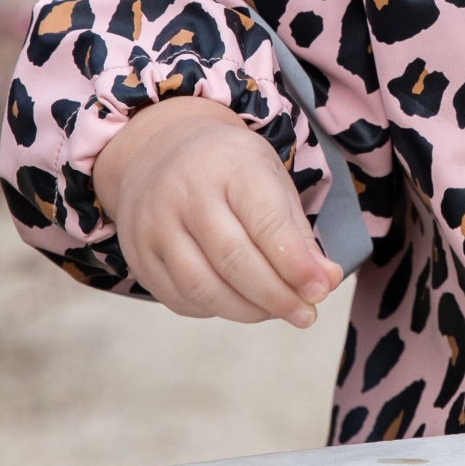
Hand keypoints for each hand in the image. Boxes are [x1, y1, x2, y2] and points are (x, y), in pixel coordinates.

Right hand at [92, 95, 341, 327]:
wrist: (158, 150)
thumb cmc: (227, 168)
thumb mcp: (268, 177)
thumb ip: (296, 231)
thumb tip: (325, 282)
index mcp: (229, 164)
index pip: (265, 222)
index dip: (295, 264)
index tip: (321, 290)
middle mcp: (185, 192)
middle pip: (234, 260)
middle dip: (277, 296)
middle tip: (305, 314)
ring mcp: (154, 225)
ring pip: (203, 286)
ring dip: (247, 310)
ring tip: (275, 312)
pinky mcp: (138, 255)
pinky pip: (180, 298)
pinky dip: (215, 310)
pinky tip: (238, 304)